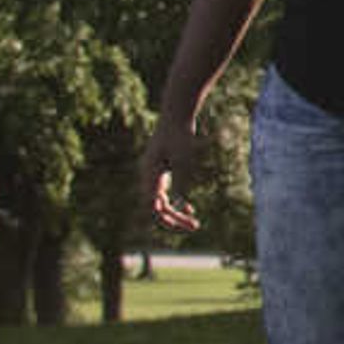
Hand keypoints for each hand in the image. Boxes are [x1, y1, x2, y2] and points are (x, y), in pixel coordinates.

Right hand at [141, 115, 200, 233]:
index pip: (153, 206)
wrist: (176, 116)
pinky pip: (165, 194)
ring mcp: (154, 175)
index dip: (166, 219)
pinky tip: (189, 208)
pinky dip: (176, 203)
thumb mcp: (183, 159)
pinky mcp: (161, 171)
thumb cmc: (181, 136)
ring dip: (176, 214)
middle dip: (174, 220)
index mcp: (150, 175)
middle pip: (157, 207)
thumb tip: (178, 204)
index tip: (183, 224)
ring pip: (162, 202)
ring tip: (194, 223)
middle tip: (195, 227)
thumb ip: (180, 180)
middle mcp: (149, 177)